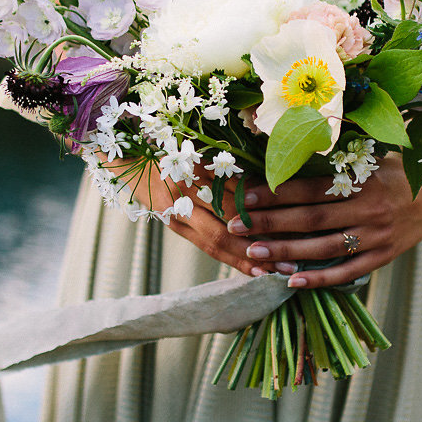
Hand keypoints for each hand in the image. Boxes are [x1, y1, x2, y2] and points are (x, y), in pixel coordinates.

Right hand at [127, 160, 299, 279]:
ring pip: (215, 242)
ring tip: (273, 273)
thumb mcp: (201, 150)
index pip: (233, 197)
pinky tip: (251, 271)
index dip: (261, 214)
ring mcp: (176, 214)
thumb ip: (230, 168)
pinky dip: (230, 259)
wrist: (131, 161)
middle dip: (259, 244)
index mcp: (194, 169)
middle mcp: (184, 195)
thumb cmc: (172, 149)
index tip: (291, 224)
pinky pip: (206, 246)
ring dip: (245, 259)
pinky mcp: (174, 225)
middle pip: (226, 225)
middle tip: (288, 260)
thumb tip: (270, 187)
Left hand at [225, 161, 421, 288]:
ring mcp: (376, 236)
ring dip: (285, 252)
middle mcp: (369, 209)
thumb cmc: (395, 168)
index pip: (310, 188)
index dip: (276, 193)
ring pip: (323, 248)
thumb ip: (335, 159)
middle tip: (236, 227)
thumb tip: (290, 151)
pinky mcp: (383, 256)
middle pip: (310, 219)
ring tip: (253, 254)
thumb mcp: (370, 155)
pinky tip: (292, 281)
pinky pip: (347, 271)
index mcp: (363, 179)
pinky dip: (320, 278)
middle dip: (270, 224)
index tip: (245, 197)